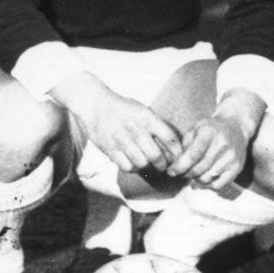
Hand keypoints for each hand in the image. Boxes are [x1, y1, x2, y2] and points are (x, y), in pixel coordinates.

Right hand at [60, 77, 181, 174]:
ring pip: (142, 164)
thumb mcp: (142, 110)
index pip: (169, 138)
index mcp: (147, 116)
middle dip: (163, 165)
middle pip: (156, 156)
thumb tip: (172, 149)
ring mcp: (121, 139)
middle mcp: (135, 128)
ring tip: (148, 165)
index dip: (177, 152)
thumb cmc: (123, 108)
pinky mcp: (109, 148)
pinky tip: (133, 163)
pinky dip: (133, 168)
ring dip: (147, 167)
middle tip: (163, 166)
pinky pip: (127, 167)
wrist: (95, 104)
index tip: (178, 158)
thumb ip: (156, 126)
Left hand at [167, 94, 262, 190]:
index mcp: (209, 132)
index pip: (192, 156)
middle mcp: (222, 144)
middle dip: (186, 174)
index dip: (179, 167)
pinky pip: (218, 185)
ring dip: (196, 180)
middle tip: (181, 173)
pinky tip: (203, 179)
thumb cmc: (210, 129)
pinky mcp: (237, 167)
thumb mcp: (195, 129)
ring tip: (193, 175)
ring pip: (206, 179)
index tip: (171, 172)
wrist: (235, 127)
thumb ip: (183, 146)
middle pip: (198, 169)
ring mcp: (231, 157)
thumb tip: (174, 166)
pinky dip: (207, 186)